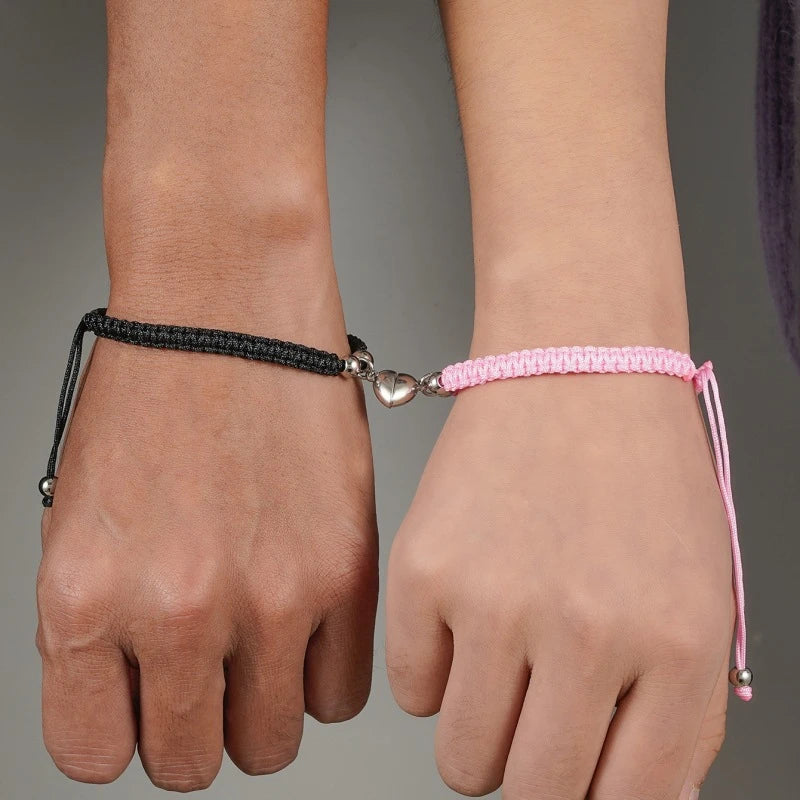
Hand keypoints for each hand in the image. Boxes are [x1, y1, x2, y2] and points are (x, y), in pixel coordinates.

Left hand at [36, 299, 377, 790]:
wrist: (228, 304)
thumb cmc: (153, 391)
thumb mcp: (84, 516)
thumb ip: (107, 623)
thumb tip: (141, 689)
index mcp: (86, 599)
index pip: (96, 752)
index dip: (123, 733)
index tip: (144, 710)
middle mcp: (178, 609)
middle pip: (192, 761)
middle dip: (197, 729)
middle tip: (211, 681)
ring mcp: (271, 594)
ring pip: (272, 742)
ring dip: (264, 710)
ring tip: (265, 653)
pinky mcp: (345, 569)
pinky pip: (342, 694)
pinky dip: (323, 676)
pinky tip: (310, 628)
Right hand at [387, 372, 732, 798]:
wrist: (574, 366)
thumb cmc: (640, 473)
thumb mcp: (699, 594)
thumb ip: (677, 712)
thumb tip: (638, 795)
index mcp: (676, 650)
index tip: (577, 781)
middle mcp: (587, 635)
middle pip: (536, 796)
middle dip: (533, 776)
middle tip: (534, 727)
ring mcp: (496, 603)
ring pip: (464, 759)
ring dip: (481, 734)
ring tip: (498, 670)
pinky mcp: (422, 571)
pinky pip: (411, 689)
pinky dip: (435, 672)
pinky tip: (463, 618)